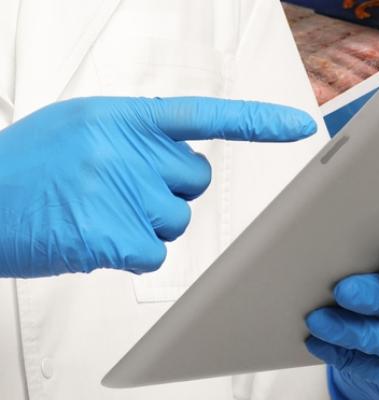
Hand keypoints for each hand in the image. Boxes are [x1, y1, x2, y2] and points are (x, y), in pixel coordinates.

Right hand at [0, 97, 315, 277]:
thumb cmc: (22, 170)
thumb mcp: (78, 129)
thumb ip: (132, 137)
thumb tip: (176, 162)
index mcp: (120, 117)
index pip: (205, 116)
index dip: (257, 122)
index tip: (299, 126)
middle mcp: (126, 149)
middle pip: (195, 181)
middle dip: (167, 192)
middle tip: (117, 193)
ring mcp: (120, 192)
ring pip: (175, 221)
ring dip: (145, 226)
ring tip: (93, 214)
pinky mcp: (112, 237)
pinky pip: (154, 254)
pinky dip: (129, 254)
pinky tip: (91, 240)